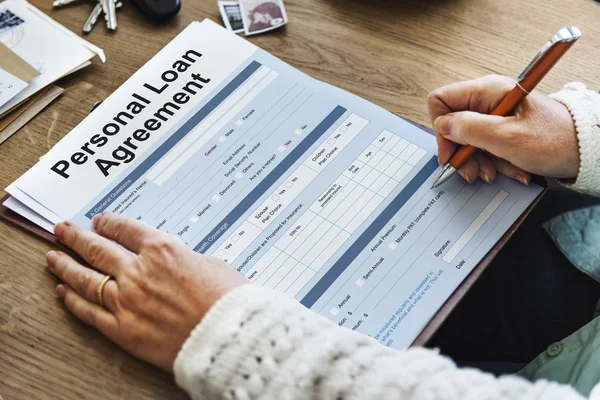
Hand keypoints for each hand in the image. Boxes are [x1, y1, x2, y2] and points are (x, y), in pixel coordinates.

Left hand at [47, 212, 247, 371]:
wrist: (227, 334)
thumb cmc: (227, 299)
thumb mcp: (210, 263)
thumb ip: (184, 260)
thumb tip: (174, 263)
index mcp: (162, 249)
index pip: (126, 229)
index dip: (109, 222)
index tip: (99, 221)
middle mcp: (138, 271)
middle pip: (98, 249)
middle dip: (77, 237)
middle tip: (63, 230)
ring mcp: (126, 300)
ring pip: (86, 278)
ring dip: (66, 265)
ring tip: (53, 257)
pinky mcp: (123, 329)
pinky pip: (90, 312)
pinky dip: (73, 301)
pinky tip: (63, 292)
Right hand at [428, 74, 579, 183]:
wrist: (585, 150)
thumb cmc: (554, 140)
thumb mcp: (507, 138)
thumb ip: (470, 129)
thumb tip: (443, 126)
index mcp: (487, 91)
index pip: (441, 101)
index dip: (441, 129)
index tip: (451, 153)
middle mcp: (488, 99)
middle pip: (454, 124)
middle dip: (462, 152)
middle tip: (473, 171)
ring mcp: (495, 113)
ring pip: (468, 139)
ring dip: (479, 161)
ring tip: (496, 172)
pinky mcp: (502, 127)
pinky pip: (485, 145)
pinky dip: (494, 161)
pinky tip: (509, 169)